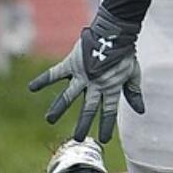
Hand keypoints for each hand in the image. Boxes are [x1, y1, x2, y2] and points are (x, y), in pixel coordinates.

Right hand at [28, 7, 143, 143]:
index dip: (106, 125)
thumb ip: (134, 93)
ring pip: (69, 95)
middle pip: (88, 108)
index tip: (104, 139)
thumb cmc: (125, 54)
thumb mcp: (133, 74)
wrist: (115, 33)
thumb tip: (141, 111)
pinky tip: (31, 88)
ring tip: (50, 120)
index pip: (109, 111)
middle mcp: (96, 84)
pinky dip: (43, 79)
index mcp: (111, 87)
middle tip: (77, 138)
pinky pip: (55, 73)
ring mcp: (83, 75)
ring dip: (59, 108)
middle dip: (83, 124)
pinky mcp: (72, 64)